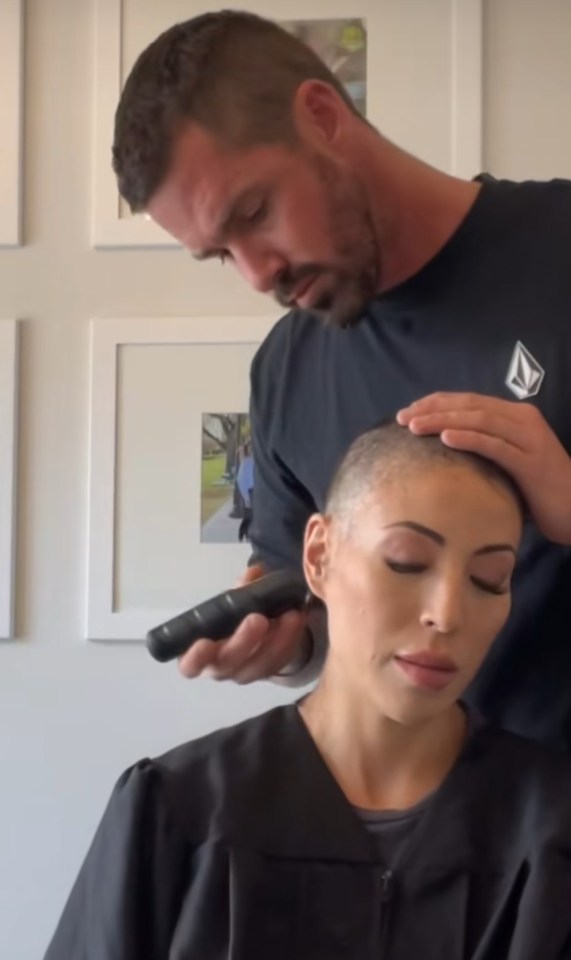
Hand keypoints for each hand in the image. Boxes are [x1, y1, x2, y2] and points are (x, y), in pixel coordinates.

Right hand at [177, 564, 309, 683]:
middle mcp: (221, 668)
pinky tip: (298, 617)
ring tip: (289, 615)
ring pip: (260, 665)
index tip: (204, 643)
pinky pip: (282, 659)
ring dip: (275, 641)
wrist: (255, 638)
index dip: (194, 658)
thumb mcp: (232, 601)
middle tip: (257, 619)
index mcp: (201, 653)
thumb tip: (253, 573)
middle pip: (228, 664)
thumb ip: (240, 588)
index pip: (189, 665)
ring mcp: (247, 673)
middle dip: (243, 641)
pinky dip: (291, 639)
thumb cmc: (231, 618)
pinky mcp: (271, 670)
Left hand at [397, 392, 570, 543]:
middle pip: (470, 406)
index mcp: (515, 416)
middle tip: (402, 417)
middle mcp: (522, 420)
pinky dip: (469, 439)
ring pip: (480, 421)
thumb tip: (445, 448)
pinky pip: (496, 446)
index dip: (437, 402)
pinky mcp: (531, 463)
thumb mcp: (508, 461)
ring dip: (443, 421)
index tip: (409, 410)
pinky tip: (446, 438)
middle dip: (433, 409)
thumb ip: (485, 448)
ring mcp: (528, 439)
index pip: (470, 401)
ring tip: (415, 426)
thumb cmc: (539, 489)